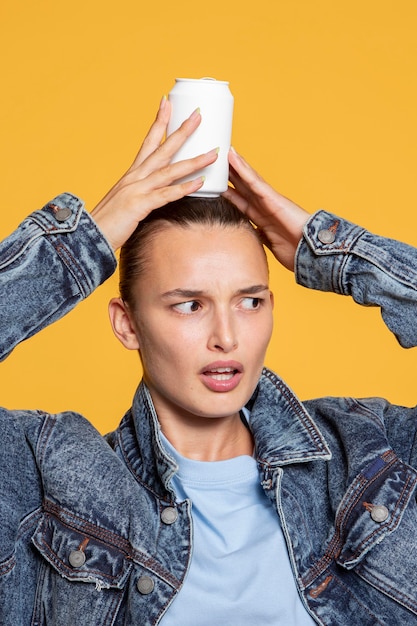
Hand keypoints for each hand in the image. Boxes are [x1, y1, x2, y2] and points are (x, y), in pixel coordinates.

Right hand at [91, 97, 217, 250]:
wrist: (87, 236)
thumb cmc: (107, 223)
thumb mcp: (126, 203)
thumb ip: (142, 195)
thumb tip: (156, 195)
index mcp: (132, 174)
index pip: (148, 142)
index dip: (159, 122)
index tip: (167, 102)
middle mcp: (134, 177)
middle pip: (163, 148)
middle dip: (182, 131)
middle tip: (198, 114)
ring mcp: (136, 190)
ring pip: (170, 170)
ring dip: (193, 161)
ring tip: (213, 153)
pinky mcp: (138, 206)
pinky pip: (166, 195)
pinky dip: (183, 188)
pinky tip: (200, 182)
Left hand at [223, 148, 309, 270]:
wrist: (311, 254)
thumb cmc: (295, 251)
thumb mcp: (270, 245)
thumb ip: (260, 238)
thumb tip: (249, 238)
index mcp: (263, 219)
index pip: (243, 202)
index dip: (230, 193)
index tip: (217, 185)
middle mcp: (265, 207)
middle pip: (244, 188)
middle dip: (230, 176)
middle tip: (216, 162)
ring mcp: (269, 201)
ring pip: (248, 180)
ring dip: (236, 167)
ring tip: (224, 152)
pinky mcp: (273, 198)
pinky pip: (255, 182)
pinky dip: (244, 170)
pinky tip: (234, 158)